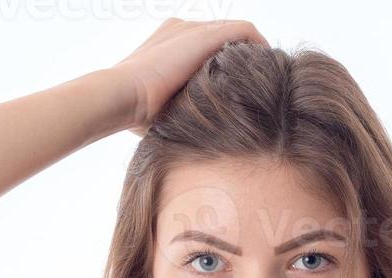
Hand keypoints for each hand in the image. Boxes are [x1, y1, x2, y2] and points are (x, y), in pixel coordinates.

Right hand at [109, 18, 268, 137]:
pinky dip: (258, 44)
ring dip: (251, 54)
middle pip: (221, 38)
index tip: (238, 89)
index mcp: (167, 43)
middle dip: (239, 59)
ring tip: (266, 76)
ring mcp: (192, 29)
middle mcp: (181, 29)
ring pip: (233, 33)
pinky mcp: (204, 34)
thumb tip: (193, 135)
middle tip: (258, 83)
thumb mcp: (161, 109)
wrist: (123, 95)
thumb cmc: (135, 113)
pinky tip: (267, 67)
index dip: (223, 66)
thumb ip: (180, 109)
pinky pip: (243, 30)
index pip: (204, 47)